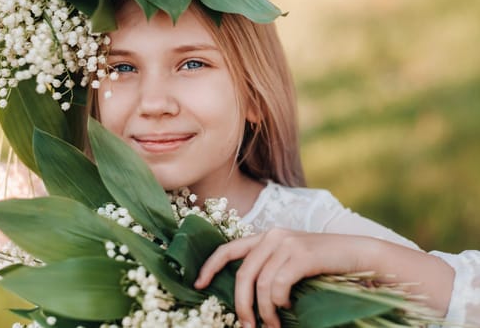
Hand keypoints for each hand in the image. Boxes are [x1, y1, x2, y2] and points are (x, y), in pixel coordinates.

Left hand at [194, 229, 376, 327]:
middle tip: (247, 326)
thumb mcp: (290, 261)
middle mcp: (272, 236)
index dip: (210, 266)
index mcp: (265, 236)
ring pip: (261, 284)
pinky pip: (278, 285)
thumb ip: (268, 268)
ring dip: (264, 311)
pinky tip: (288, 307)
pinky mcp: (301, 254)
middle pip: (242, 273)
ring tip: (272, 324)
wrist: (356, 254)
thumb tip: (246, 297)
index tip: (198, 285)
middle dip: (240, 304)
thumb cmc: (321, 264)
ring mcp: (287, 243)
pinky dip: (279, 302)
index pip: (228, 248)